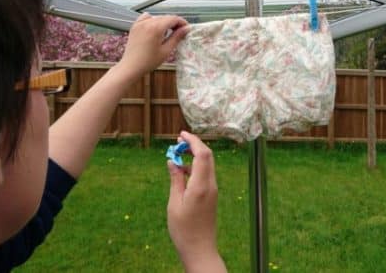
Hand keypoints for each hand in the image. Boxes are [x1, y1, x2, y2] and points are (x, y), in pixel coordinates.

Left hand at [117, 13, 188, 78]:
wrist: (131, 66)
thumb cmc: (149, 61)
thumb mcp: (166, 50)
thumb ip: (177, 37)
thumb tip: (186, 29)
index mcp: (156, 28)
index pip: (173, 19)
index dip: (182, 22)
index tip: (186, 29)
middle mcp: (148, 22)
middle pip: (166, 17)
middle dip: (174, 23)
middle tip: (179, 33)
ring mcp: (140, 23)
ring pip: (157, 17)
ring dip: (164, 22)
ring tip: (168, 33)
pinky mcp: (135, 26)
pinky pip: (146, 18)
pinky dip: (153, 20)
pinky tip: (155, 29)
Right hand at [167, 132, 226, 272]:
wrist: (200, 249)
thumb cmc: (184, 229)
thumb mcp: (174, 203)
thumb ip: (175, 179)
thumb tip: (172, 160)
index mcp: (201, 185)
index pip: (202, 154)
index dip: (193, 141)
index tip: (180, 134)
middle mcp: (211, 185)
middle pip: (208, 156)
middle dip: (194, 145)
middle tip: (178, 142)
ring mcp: (213, 190)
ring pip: (207, 164)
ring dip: (194, 155)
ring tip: (176, 156)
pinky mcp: (212, 195)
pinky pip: (206, 174)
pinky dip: (195, 167)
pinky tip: (181, 172)